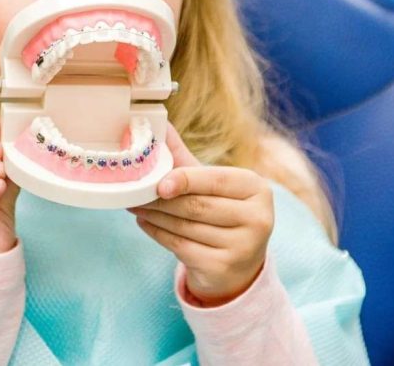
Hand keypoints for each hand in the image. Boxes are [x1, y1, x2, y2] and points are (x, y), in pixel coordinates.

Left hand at [127, 122, 274, 305]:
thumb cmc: (222, 214)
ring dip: (154, 215)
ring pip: (186, 226)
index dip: (184, 180)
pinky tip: (145, 223)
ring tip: (135, 206)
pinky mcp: (224, 268)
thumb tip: (159, 125)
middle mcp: (258, 218)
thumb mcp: (212, 185)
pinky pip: (181, 247)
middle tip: (135, 193)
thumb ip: (185, 158)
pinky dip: (158, 234)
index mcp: (258, 188)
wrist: (238, 267)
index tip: (158, 183)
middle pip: (198, 205)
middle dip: (161, 200)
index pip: (215, 180)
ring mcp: (244, 247)